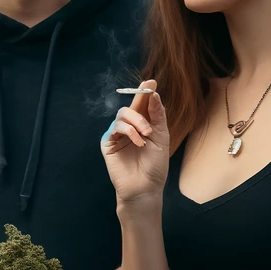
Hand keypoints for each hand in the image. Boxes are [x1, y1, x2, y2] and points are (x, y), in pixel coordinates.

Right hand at [101, 79, 170, 202]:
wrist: (145, 188)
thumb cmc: (155, 166)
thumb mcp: (162, 138)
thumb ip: (158, 116)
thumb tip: (154, 93)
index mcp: (143, 125)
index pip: (142, 104)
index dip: (145, 91)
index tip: (151, 81)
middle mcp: (129, 127)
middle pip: (130, 107)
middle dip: (141, 111)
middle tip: (150, 126)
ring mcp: (117, 134)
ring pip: (122, 114)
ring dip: (136, 122)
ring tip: (146, 137)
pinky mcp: (108, 142)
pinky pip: (116, 127)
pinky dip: (128, 131)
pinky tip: (138, 142)